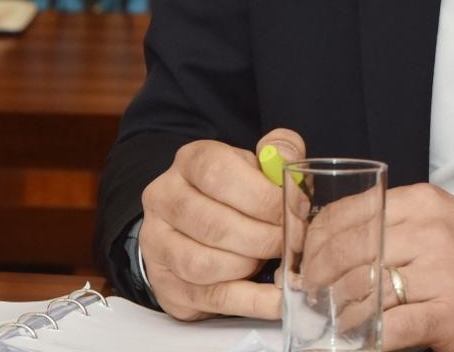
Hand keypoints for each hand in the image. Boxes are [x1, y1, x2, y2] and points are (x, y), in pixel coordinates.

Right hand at [138, 128, 302, 320]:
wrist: (199, 223)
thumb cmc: (238, 191)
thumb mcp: (260, 162)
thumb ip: (279, 152)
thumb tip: (284, 160)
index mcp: (189, 162)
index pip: (218, 174)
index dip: (263, 197)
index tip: (295, 210)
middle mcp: (164, 199)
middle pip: (213, 224)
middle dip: (264, 237)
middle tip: (293, 242)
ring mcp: (157, 244)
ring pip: (204, 264)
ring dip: (250, 265)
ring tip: (274, 259)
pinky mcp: (166, 284)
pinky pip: (211, 298)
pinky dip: (252, 301)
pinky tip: (278, 299)